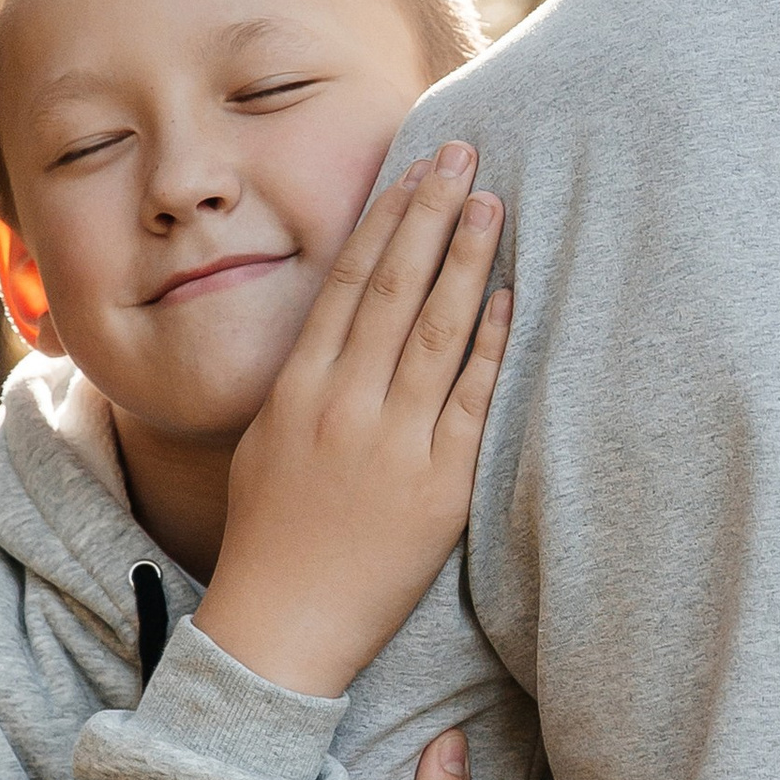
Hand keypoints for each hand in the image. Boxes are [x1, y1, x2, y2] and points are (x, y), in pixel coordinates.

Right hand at [197, 145, 510, 701]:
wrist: (280, 626)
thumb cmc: (272, 536)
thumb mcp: (268, 442)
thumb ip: (306, 382)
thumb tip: (339, 327)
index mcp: (298, 389)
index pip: (347, 283)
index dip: (385, 219)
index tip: (414, 167)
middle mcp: (342, 405)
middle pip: (392, 289)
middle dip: (429, 213)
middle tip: (464, 153)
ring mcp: (390, 444)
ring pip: (434, 333)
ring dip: (466, 262)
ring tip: (493, 203)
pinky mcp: (437, 488)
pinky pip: (469, 403)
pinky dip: (491, 348)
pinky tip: (511, 300)